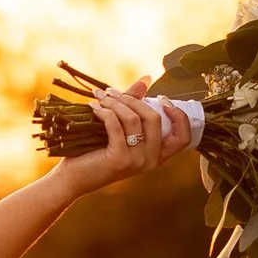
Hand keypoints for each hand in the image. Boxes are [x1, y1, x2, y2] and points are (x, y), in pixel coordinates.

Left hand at [70, 81, 197, 192]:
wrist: (74, 178)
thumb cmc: (97, 152)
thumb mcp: (121, 128)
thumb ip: (135, 105)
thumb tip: (146, 79)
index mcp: (158, 156)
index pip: (183, 137)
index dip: (178, 116)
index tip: (162, 98)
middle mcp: (151, 160)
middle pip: (154, 118)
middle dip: (132, 99)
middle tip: (111, 92)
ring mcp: (136, 161)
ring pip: (134, 119)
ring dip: (115, 102)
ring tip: (100, 97)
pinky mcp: (119, 159)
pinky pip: (116, 125)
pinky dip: (104, 111)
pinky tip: (93, 107)